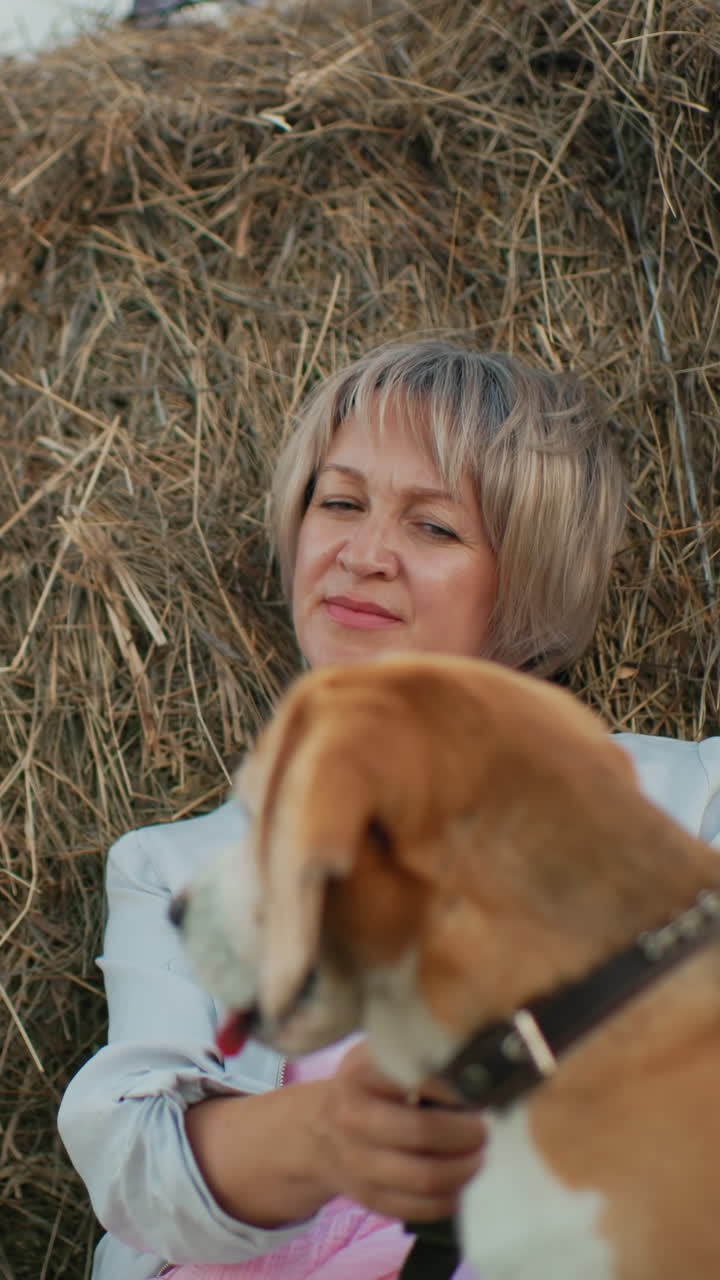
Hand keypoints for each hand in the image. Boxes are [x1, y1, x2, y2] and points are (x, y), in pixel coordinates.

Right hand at [311, 1040, 486, 1221]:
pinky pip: (418, 1208)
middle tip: (484, 1129)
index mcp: (360, 1075)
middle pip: (423, 1132)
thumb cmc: (366, 1089)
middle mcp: (353, 1118)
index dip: (455, 1088)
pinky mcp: (368, 1197)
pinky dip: (449, 1199)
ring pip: (425, 1177)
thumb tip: (474, 1071)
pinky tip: (459, 1184)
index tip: (478, 1090)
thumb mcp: (379, 1058)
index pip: (415, 1079)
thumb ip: (416, 1059)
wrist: (319, 1131)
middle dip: (467, 1133)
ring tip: (477, 1157)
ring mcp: (358, 1163)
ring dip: (463, 1169)